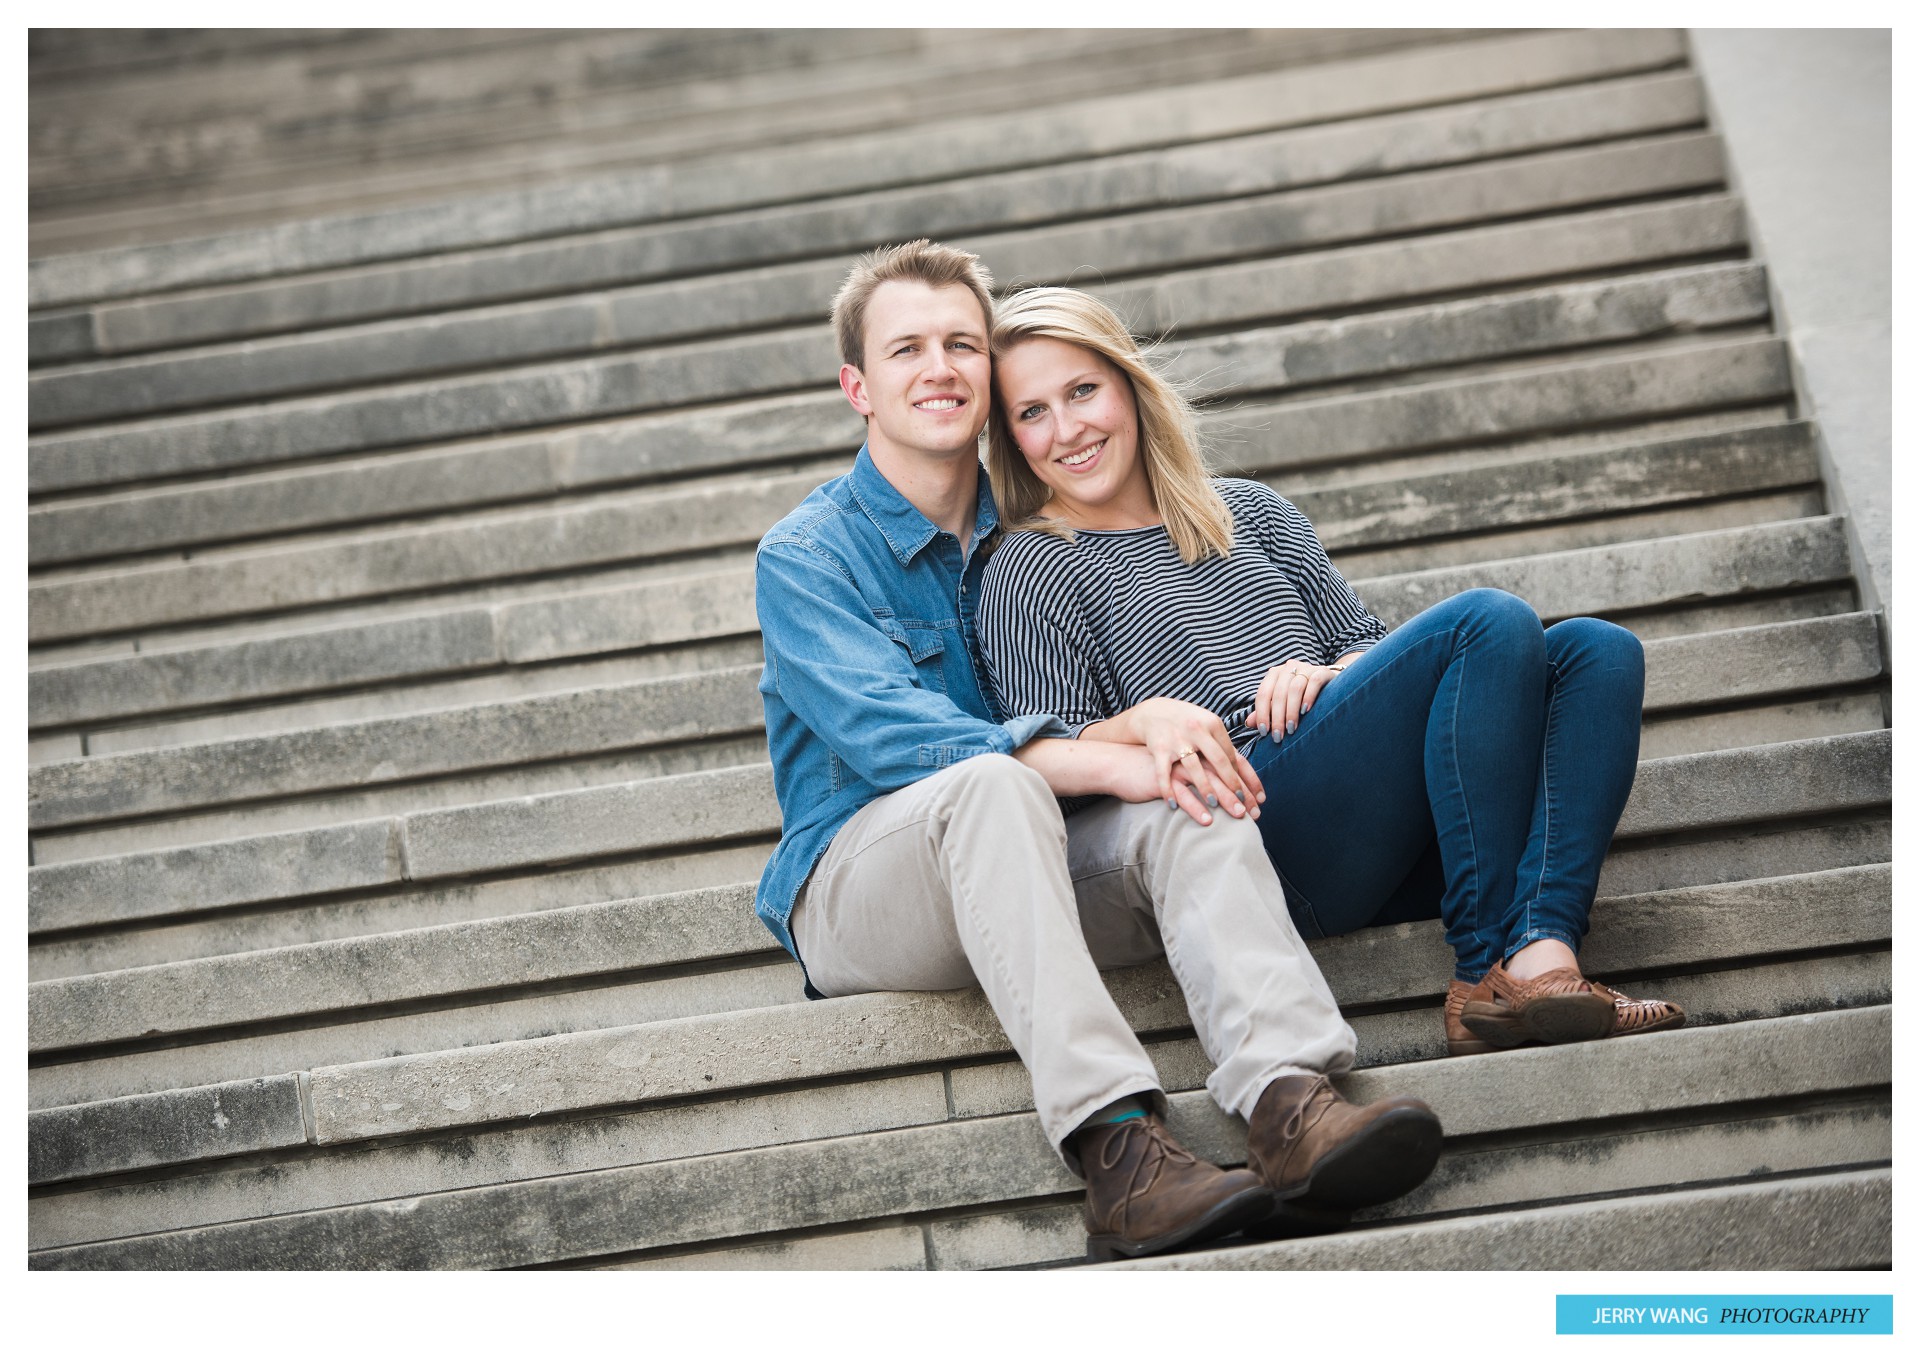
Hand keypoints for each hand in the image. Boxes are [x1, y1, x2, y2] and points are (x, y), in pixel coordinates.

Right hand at [1112, 697, 1263, 822]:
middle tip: (1242, 805)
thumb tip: (1242, 768)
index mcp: (1212, 724)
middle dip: (1232, 784)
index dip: (1244, 776)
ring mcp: (1177, 739)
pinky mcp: (1158, 748)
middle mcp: (1196, 729)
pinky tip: (1172, 806)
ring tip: (1214, 805)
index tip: (1252, 795)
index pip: (1232, 754)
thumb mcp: (1206, 726)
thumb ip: (1222, 745)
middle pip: (1219, 760)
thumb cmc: (1185, 723)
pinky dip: (1168, 791)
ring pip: (1194, 767)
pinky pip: (1164, 773)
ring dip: (1205, 787)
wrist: (1151, 712)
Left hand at [1248, 659, 1344, 742]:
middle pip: (1278, 694)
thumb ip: (1265, 711)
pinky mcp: (1321, 671)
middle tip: (1278, 736)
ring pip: (1294, 689)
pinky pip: (1313, 682)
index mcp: (1274, 674)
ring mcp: (1305, 667)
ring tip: (1292, 728)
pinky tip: (1306, 711)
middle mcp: (1287, 668)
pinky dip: (1308, 698)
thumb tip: (1248, 723)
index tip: (1264, 732)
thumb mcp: (1281, 704)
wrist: (1330, 686)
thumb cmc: (1300, 698)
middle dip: (1277, 717)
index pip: (1263, 694)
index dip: (1261, 714)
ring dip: (1291, 711)